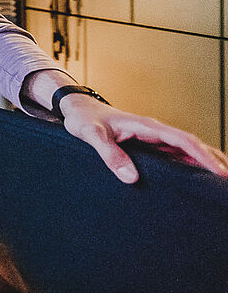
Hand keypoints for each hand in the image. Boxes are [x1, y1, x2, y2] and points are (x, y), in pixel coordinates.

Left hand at [61, 94, 227, 183]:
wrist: (78, 109)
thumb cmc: (84, 119)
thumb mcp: (92, 135)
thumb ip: (109, 154)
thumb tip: (131, 177)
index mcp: (147, 126)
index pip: (184, 140)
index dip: (204, 156)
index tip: (221, 172)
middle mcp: (156, 131)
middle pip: (194, 145)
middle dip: (215, 161)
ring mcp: (155, 138)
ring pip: (188, 150)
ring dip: (207, 162)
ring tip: (222, 182)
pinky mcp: (150, 145)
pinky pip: (176, 154)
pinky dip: (192, 164)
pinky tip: (199, 177)